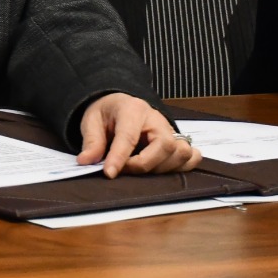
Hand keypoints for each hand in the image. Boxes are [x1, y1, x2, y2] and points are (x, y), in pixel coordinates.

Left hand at [77, 92, 201, 176]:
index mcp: (132, 109)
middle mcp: (157, 119)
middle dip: (144, 164)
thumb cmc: (107, 112)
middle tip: (123, 169)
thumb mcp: (91, 121)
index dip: (119, 157)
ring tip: (139, 168)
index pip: (129, 136)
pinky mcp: (178, 141)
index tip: (109, 173)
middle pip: (165, 146)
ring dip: (161, 168)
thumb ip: (91, 142)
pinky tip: (161, 169)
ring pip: (181, 153)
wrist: (119, 104)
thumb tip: (86, 162)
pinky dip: (180, 167)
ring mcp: (171, 131)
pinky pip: (191, 157)